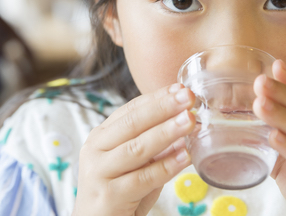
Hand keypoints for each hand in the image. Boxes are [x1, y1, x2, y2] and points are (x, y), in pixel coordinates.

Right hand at [73, 83, 195, 215]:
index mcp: (101, 137)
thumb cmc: (118, 194)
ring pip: (137, 148)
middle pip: (132, 123)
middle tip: (188, 97)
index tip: (180, 88)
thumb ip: (155, 147)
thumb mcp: (135, 165)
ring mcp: (98, 173)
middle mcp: (95, 150)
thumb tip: (185, 124)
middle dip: (163, 108)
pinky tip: (184, 157)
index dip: (156, 98)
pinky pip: (143, 178)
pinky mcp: (108, 196)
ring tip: (190, 121)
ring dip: (166, 132)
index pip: (130, 110)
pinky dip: (165, 166)